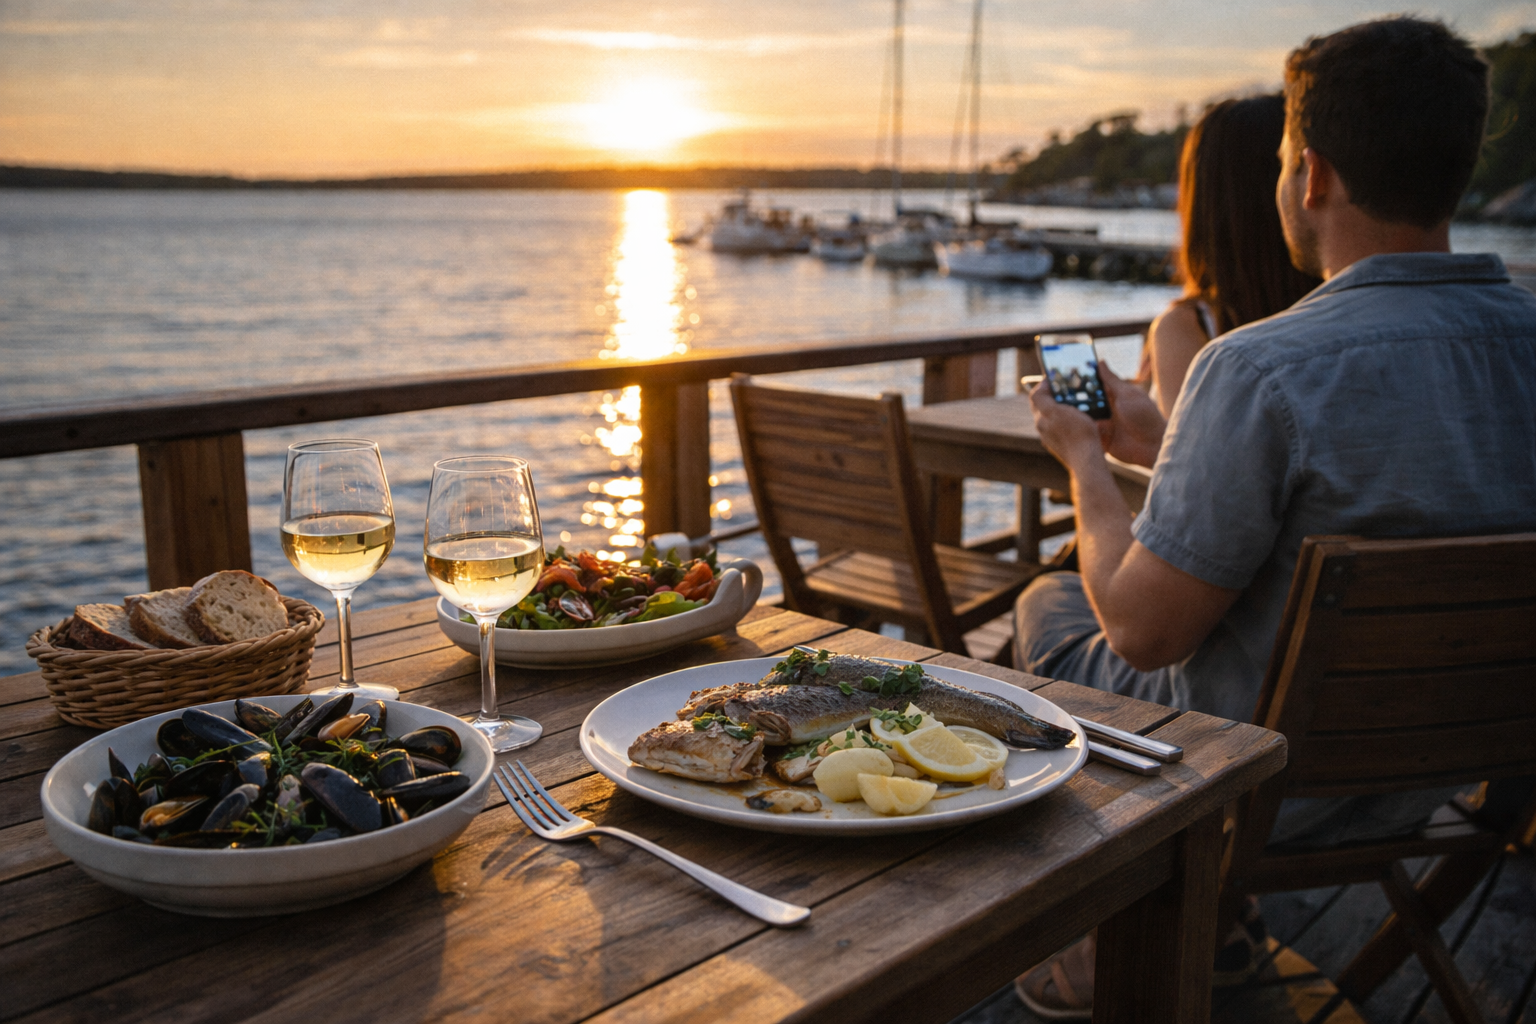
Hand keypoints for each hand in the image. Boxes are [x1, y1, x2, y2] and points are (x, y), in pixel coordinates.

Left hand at [1028, 380, 1104, 471]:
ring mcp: (1052, 438)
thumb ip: (1042, 399)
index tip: (1056, 377)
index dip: (1044, 384)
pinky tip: (1079, 418)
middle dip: (1053, 395)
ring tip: (1075, 401)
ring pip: (1054, 417)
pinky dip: (1068, 419)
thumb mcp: (1056, 411)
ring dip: (1062, 407)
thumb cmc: (1076, 433)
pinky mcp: (1062, 445)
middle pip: (1044, 406)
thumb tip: (1037, 389)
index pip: (1036, 396)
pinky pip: (1063, 427)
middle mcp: (1043, 429)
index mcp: (1040, 419)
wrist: (1087, 459)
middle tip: (1066, 387)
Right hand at [1029, 364, 1166, 471]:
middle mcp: (1105, 408)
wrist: (1153, 446)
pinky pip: (1084, 432)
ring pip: (1080, 416)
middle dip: (1066, 396)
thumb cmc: (1145, 417)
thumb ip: (1112, 380)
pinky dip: (1074, 428)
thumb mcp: (1128, 395)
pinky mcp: (1100, 438)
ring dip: (1068, 412)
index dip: (1075, 379)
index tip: (1058, 373)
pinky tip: (1059, 425)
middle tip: (1046, 391)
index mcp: (1112, 394)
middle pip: (1082, 400)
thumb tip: (1100, 362)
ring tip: (1048, 407)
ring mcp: (1102, 423)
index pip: (1090, 383)